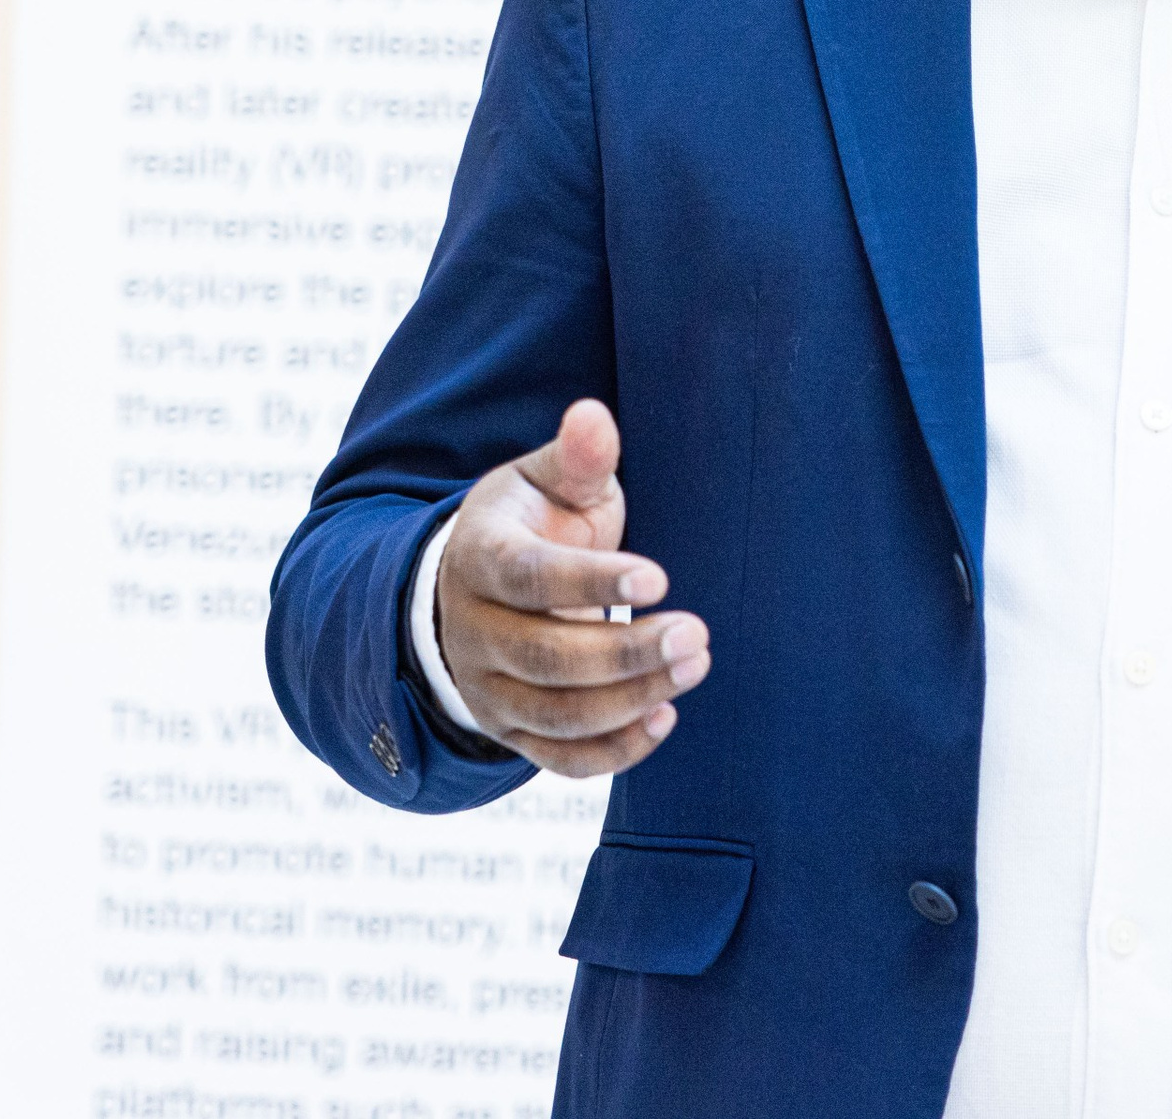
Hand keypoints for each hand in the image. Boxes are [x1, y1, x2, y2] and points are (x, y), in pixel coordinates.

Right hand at [435, 398, 710, 776]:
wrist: (478, 587)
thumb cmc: (532, 522)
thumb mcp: (547, 479)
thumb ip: (576, 456)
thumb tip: (593, 415)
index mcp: (480, 556)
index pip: (529, 579)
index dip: (592, 583)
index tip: (660, 579)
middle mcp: (474, 630)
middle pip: (547, 658)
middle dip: (627, 654)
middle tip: (697, 634)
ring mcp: (488, 688)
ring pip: (557, 714)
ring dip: (631, 699)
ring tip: (696, 663)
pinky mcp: (511, 729)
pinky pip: (559, 758)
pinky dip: (613, 750)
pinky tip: (665, 716)